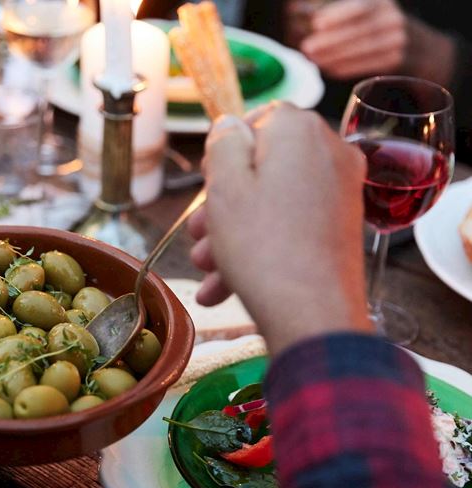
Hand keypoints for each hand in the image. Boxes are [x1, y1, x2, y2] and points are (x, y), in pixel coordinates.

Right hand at [188, 103, 373, 353]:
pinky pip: (292, 225)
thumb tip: (230, 126)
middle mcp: (330, 152)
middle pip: (264, 167)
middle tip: (199, 235)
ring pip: (273, 201)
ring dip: (234, 233)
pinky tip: (225, 287)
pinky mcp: (342, 227)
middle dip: (224, 203)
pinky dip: (261, 247)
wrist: (312, 315)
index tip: (208, 184)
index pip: (257, 119)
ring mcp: (341, 191)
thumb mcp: (224, 187)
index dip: (226, 152)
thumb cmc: (263, 247)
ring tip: (206, 270)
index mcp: (300, 131)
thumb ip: (223, 144)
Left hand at [300, 0, 406, 78]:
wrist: (412, 42)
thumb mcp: (364, 11)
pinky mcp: (395, 59)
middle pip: (358, 31)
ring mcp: (396, 40)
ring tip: (313, 59)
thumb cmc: (374, 24)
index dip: (338, 16)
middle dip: (330, 40)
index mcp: (381, 3)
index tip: (316, 24)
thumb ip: (340, 15)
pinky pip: (366, 65)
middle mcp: (392, 19)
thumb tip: (313, 19)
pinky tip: (328, 68)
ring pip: (361, 50)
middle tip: (307, 47)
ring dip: (333, 56)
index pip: (360, 8)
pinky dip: (345, 67)